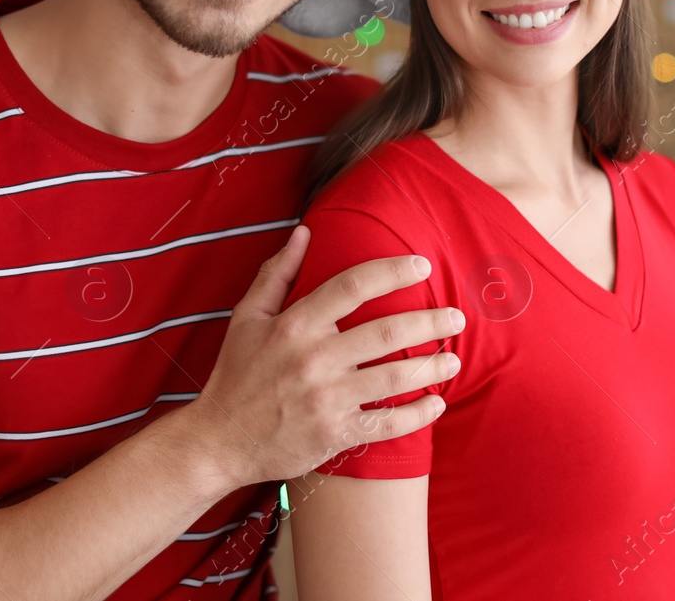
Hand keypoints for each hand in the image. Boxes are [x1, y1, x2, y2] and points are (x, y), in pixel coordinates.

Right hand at [181, 225, 463, 487]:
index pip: (353, 286)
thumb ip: (276, 274)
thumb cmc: (235, 375)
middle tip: (456, 317)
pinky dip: (418, 415)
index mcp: (295, 325)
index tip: (422, 266)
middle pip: (387, 331)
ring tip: (454, 359)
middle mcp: (314, 358)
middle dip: (430, 321)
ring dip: (432, 366)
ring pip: (395, 376)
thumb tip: (304, 233)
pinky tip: (436, 404)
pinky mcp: (335, 433)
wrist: (219, 441)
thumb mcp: (247, 317)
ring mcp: (327, 398)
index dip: (392, 271)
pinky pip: (387, 423)